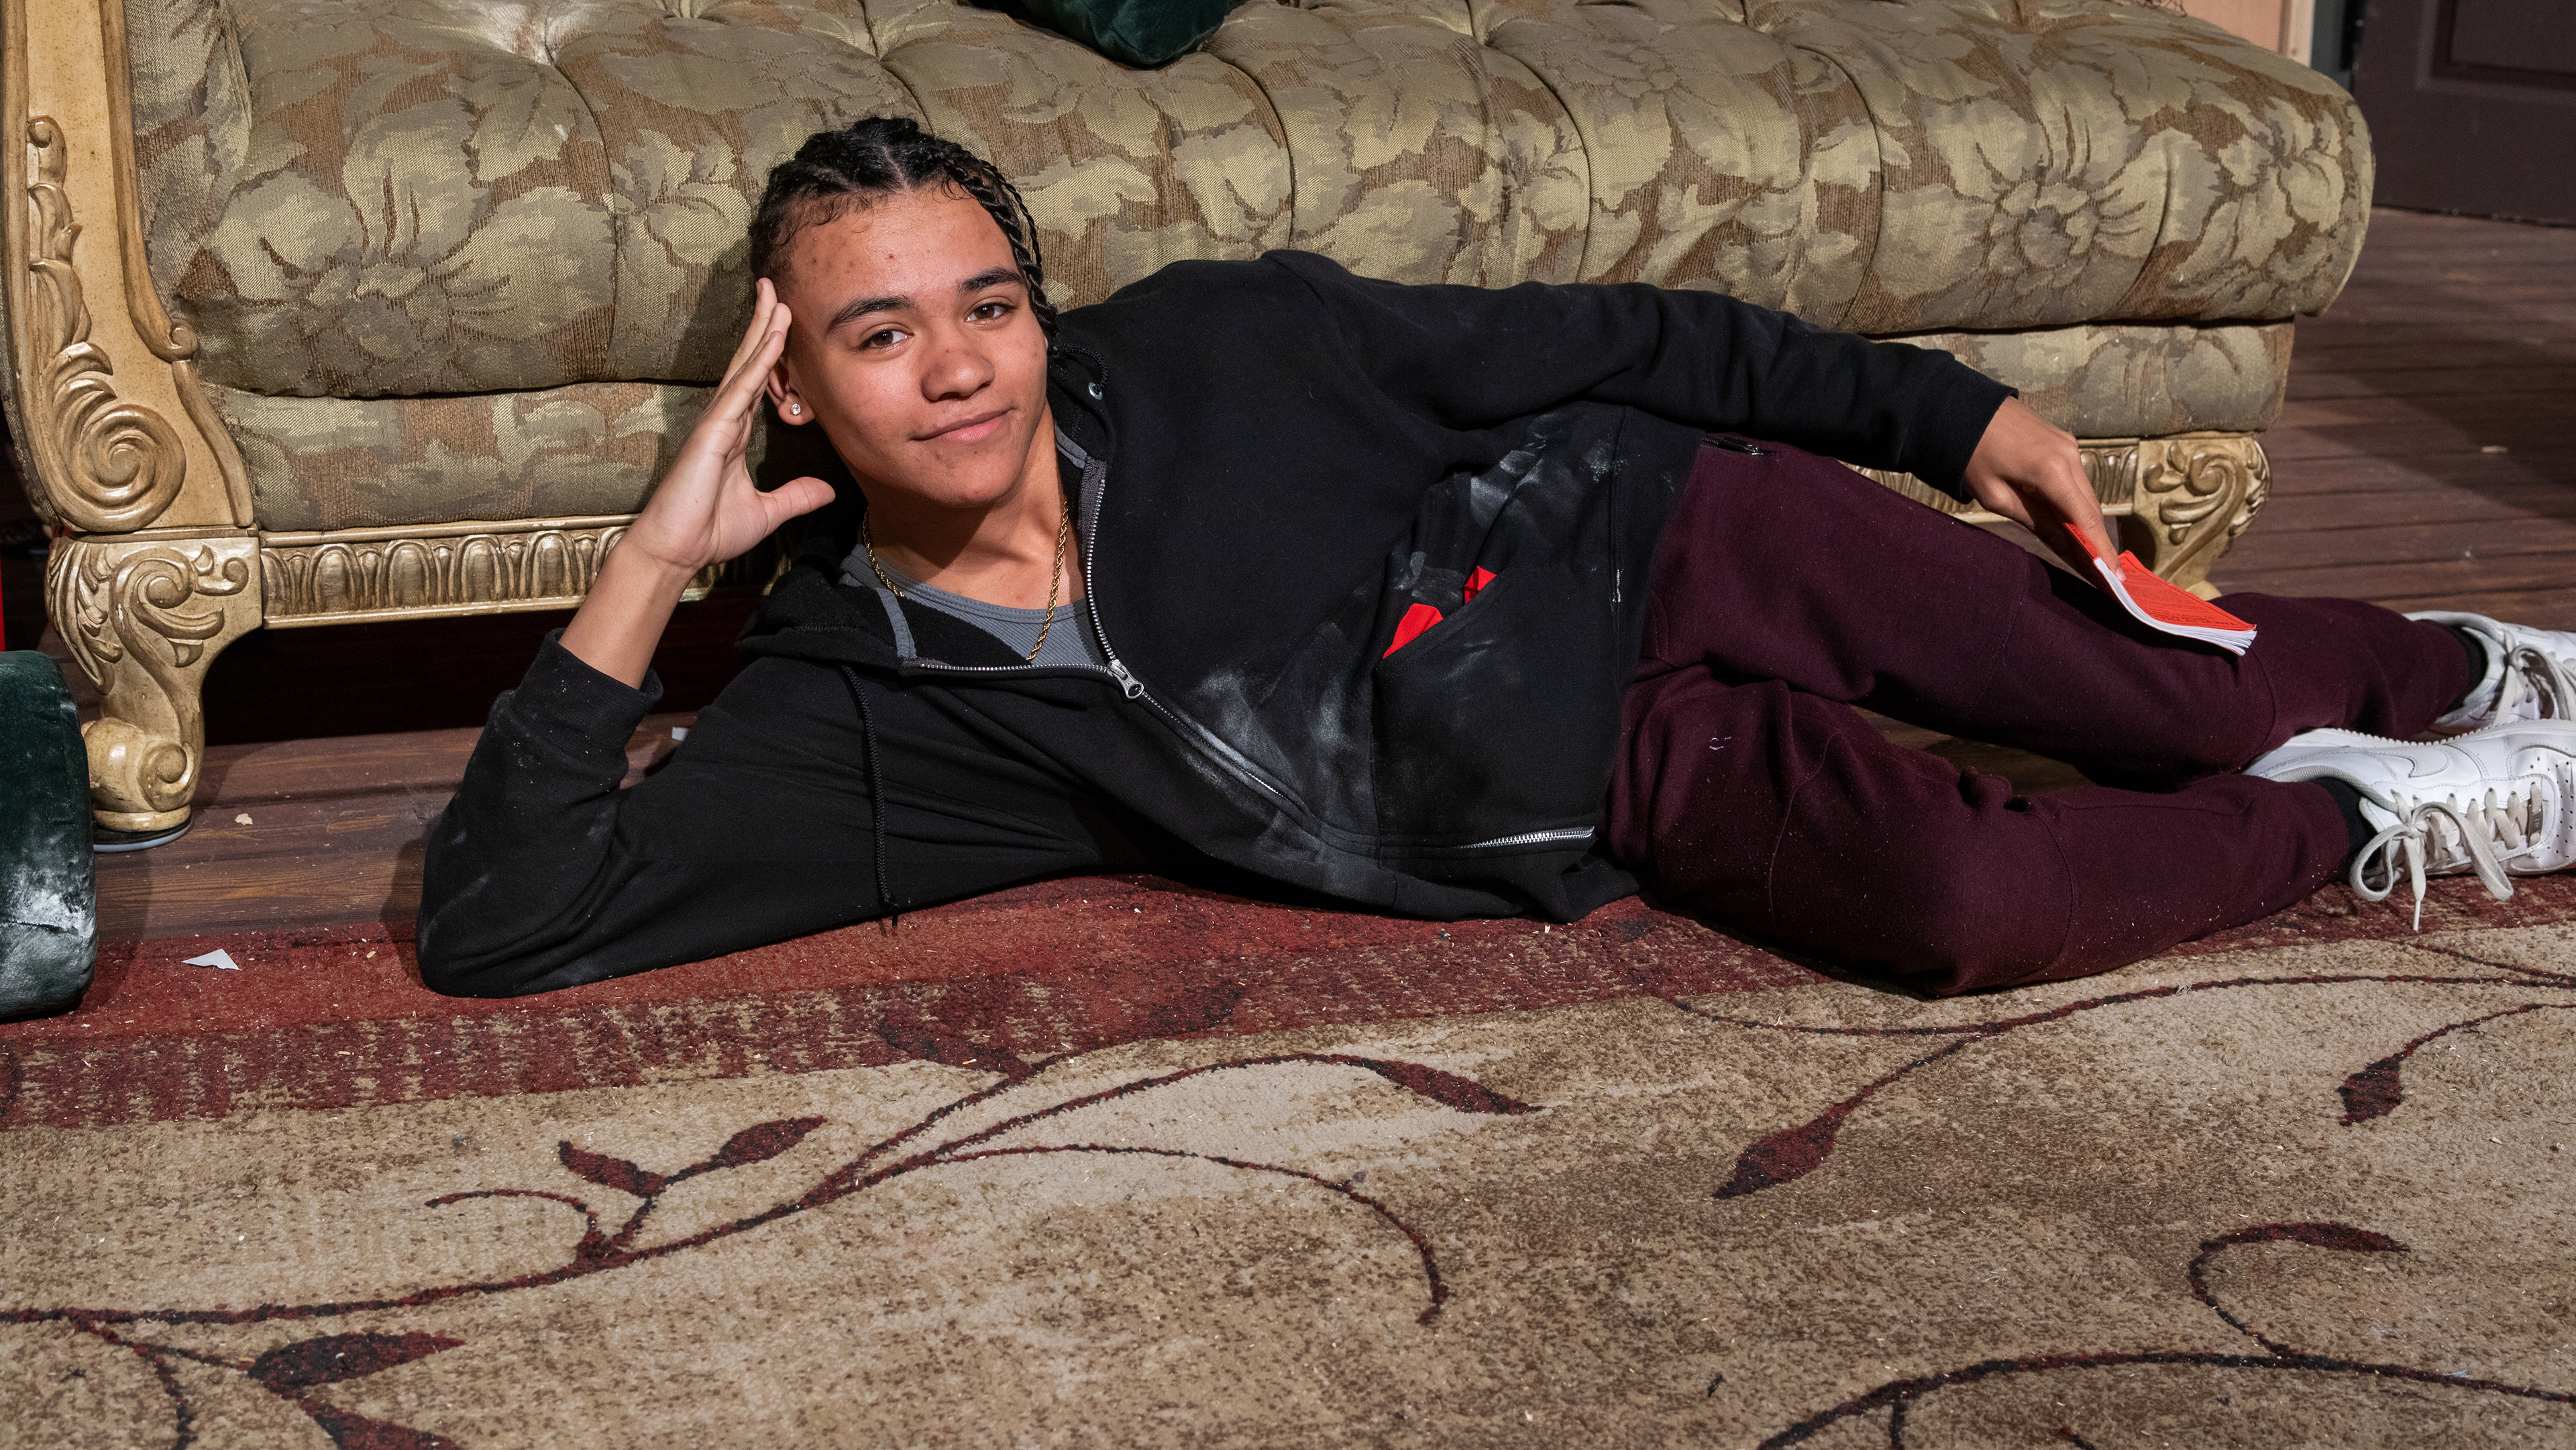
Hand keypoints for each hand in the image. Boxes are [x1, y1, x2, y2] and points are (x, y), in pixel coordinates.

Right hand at [619, 277, 834, 575]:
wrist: (678, 551)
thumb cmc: (709, 531)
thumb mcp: (767, 512)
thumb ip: (795, 496)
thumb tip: (828, 491)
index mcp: (735, 432)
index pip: (758, 381)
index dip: (770, 350)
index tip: (784, 320)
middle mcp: (725, 420)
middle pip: (748, 362)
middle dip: (762, 325)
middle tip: (775, 288)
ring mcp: (717, 423)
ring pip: (744, 367)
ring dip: (761, 332)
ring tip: (776, 298)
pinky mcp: (712, 433)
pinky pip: (740, 391)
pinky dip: (757, 365)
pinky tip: (771, 340)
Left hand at [1960, 397, 2119, 584]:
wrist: (1962, 408)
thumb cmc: (1972, 454)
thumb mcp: (1997, 497)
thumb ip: (2037, 522)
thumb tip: (2069, 549)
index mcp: (2052, 470)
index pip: (2087, 519)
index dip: (2103, 550)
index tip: (2116, 577)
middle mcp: (2070, 455)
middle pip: (2091, 508)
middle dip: (2097, 540)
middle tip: (2104, 575)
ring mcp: (2069, 446)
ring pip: (2085, 493)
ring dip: (2085, 521)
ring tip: (2087, 554)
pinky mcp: (2064, 442)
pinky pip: (2076, 479)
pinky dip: (2074, 501)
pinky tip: (2069, 521)